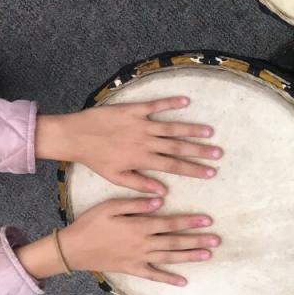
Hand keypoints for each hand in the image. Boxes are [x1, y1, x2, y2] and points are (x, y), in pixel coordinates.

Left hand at [36, 99, 220, 195]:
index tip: (210, 172)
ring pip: (171, 127)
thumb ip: (140, 183)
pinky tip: (185, 101)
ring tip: (209, 131)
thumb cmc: (95, 159)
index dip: (193, 169)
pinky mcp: (133, 110)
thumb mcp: (116, 177)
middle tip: (218, 153)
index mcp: (142, 159)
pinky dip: (170, 102)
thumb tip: (163, 192)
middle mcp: (145, 141)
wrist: (74, 136)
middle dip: (200, 151)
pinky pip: (154, 105)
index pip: (173, 166)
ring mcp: (140, 124)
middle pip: (178, 147)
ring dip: (191, 129)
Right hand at [58, 196, 218, 283]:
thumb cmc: (90, 224)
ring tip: (208, 254)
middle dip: (197, 240)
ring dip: (190, 256)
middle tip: (217, 239)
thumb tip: (160, 200)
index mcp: (139, 226)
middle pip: (175, 241)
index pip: (170, 223)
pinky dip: (168, 279)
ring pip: (169, 258)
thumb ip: (136, 203)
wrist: (72, 249)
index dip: (190, 222)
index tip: (207, 220)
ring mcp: (139, 258)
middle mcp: (143, 243)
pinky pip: (153, 275)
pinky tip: (183, 281)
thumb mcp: (110, 206)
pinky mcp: (132, 269)